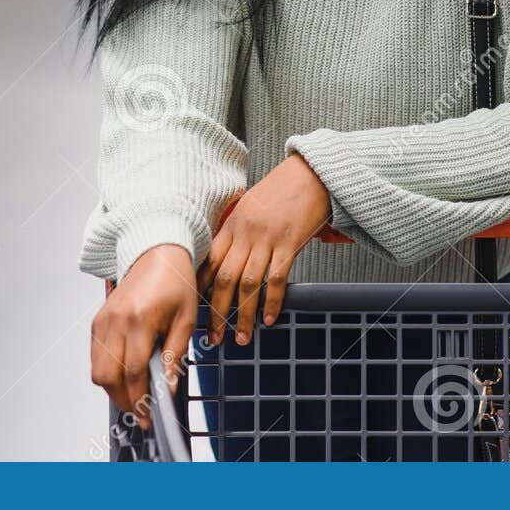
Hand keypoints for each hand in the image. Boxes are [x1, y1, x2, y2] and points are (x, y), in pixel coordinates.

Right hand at [90, 244, 197, 428]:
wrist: (156, 253)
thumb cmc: (175, 281)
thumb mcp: (186, 318)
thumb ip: (176, 354)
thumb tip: (169, 387)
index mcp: (140, 319)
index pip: (134, 371)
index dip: (140, 398)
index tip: (149, 415)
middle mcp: (116, 321)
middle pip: (109, 376)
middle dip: (123, 400)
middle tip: (140, 411)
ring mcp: (103, 320)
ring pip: (97, 370)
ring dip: (113, 389)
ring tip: (134, 396)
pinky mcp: (97, 320)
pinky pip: (95, 356)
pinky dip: (107, 371)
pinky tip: (124, 375)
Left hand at [200, 152, 329, 344]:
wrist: (313, 171)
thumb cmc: (284, 187)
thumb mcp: (252, 204)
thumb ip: (239, 230)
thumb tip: (230, 256)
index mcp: (233, 223)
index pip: (209, 261)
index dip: (200, 289)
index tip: (196, 310)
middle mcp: (246, 232)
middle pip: (224, 279)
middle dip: (217, 312)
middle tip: (214, 336)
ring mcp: (267, 238)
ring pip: (248, 284)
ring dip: (244, 316)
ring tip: (242, 337)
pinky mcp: (290, 242)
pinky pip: (277, 279)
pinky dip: (273, 302)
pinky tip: (270, 318)